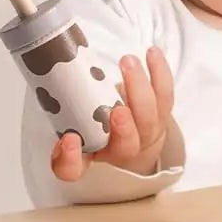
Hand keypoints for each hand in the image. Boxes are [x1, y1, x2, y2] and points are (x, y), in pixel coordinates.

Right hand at [51, 47, 175, 180]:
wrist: (132, 132)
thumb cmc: (98, 126)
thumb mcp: (73, 123)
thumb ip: (62, 117)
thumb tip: (57, 99)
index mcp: (90, 156)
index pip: (74, 169)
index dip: (70, 159)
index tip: (67, 140)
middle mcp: (121, 151)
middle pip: (126, 146)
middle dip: (123, 129)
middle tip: (116, 109)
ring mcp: (146, 132)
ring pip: (149, 116)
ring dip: (140, 89)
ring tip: (128, 63)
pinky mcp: (162, 113)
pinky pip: (165, 93)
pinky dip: (160, 71)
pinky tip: (152, 53)